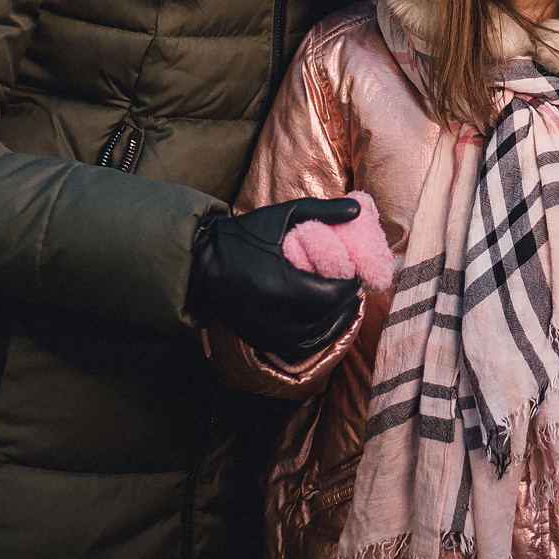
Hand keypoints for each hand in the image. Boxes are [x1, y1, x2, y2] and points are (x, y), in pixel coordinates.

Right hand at [188, 198, 363, 362]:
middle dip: (346, 301)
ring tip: (342, 302)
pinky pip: (301, 348)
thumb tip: (358, 210)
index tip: (354, 272)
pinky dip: (318, 336)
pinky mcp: (262, 341)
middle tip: (351, 285)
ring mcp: (269, 333)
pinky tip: (324, 321)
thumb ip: (322, 211)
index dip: (351, 285)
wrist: (201, 264)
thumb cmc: (243, 236)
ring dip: (336, 320)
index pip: (334, 295)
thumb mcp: (282, 215)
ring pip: (319, 337)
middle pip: (330, 317)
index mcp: (281, 284)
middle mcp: (276, 316)